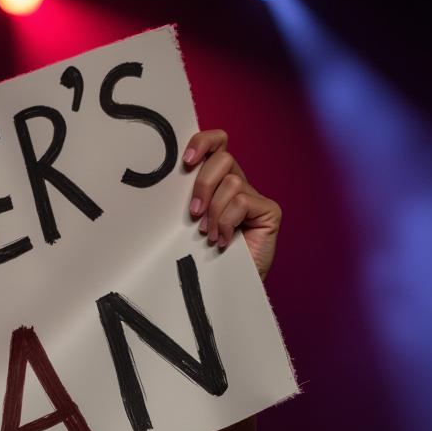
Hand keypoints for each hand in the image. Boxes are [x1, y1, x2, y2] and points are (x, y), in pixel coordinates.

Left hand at [184, 130, 280, 280]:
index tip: (185, 161)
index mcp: (218, 183)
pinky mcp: (269, 211)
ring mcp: (255, 198)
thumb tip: (162, 186)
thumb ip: (185, 202)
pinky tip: (224, 241)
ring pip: (231, 183)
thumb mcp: (187, 224)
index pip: (217, 145)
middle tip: (193, 213)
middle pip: (222, 159)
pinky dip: (227, 223)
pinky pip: (241, 202)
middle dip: (203, 184)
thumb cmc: (203, 258)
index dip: (203, 142)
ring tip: (209, 236)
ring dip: (214, 212)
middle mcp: (239, 185)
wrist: (226, 287)